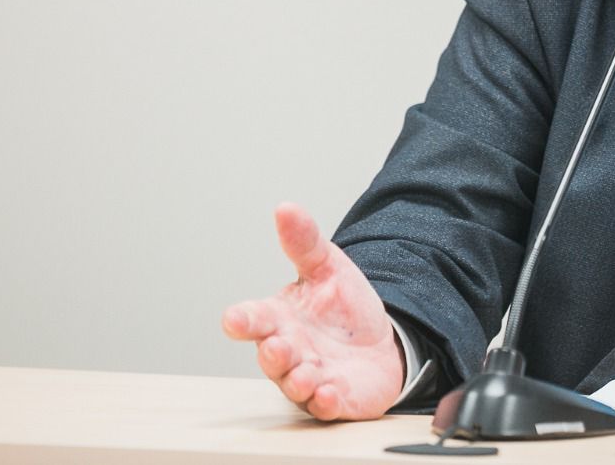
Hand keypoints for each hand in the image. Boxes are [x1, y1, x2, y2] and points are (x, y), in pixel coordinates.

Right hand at [222, 203, 403, 420]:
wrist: (381, 342)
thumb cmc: (344, 308)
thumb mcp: (328, 268)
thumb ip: (305, 243)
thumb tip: (285, 207)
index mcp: (280, 319)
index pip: (254, 320)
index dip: (243, 320)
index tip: (233, 319)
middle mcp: (289, 352)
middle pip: (272, 356)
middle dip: (273, 353)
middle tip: (277, 346)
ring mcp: (309, 378)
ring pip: (295, 384)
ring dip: (298, 380)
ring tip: (307, 373)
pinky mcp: (334, 399)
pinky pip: (324, 406)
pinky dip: (324, 402)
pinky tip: (329, 393)